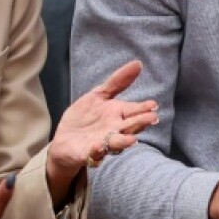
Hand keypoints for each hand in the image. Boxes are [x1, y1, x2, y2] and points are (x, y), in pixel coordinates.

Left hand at [46, 60, 158, 194]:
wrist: (65, 140)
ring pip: (116, 143)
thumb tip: (138, 63)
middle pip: (130, 127)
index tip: (153, 105)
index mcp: (118, 115)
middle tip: (152, 118)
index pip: (135, 111)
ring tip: (132, 139)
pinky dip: (97, 151)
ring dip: (124, 141)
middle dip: (140, 123)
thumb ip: (117, 82)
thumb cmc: (85, 118)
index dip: (144, 108)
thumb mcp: (99, 95)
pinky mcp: (88, 154)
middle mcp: (114, 130)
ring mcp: (103, 143)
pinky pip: (94, 154)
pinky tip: (98, 146)